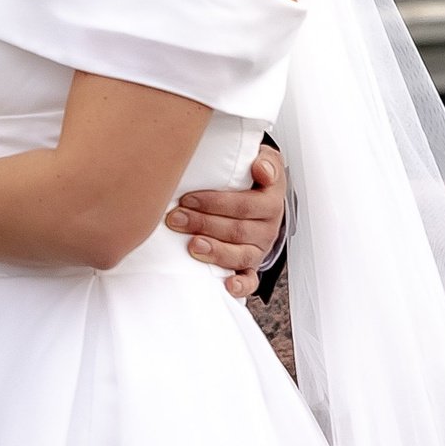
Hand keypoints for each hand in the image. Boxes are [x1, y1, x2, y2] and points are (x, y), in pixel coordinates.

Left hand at [168, 148, 286, 299]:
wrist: (261, 197)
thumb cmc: (252, 179)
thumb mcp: (262, 160)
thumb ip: (264, 161)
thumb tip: (260, 168)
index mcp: (270, 199)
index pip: (245, 203)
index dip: (215, 202)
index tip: (189, 198)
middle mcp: (267, 226)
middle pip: (236, 228)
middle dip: (202, 223)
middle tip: (174, 217)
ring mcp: (259, 247)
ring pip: (240, 254)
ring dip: (214, 251)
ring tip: (191, 245)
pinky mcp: (251, 265)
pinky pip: (250, 279)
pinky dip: (240, 285)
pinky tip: (227, 284)